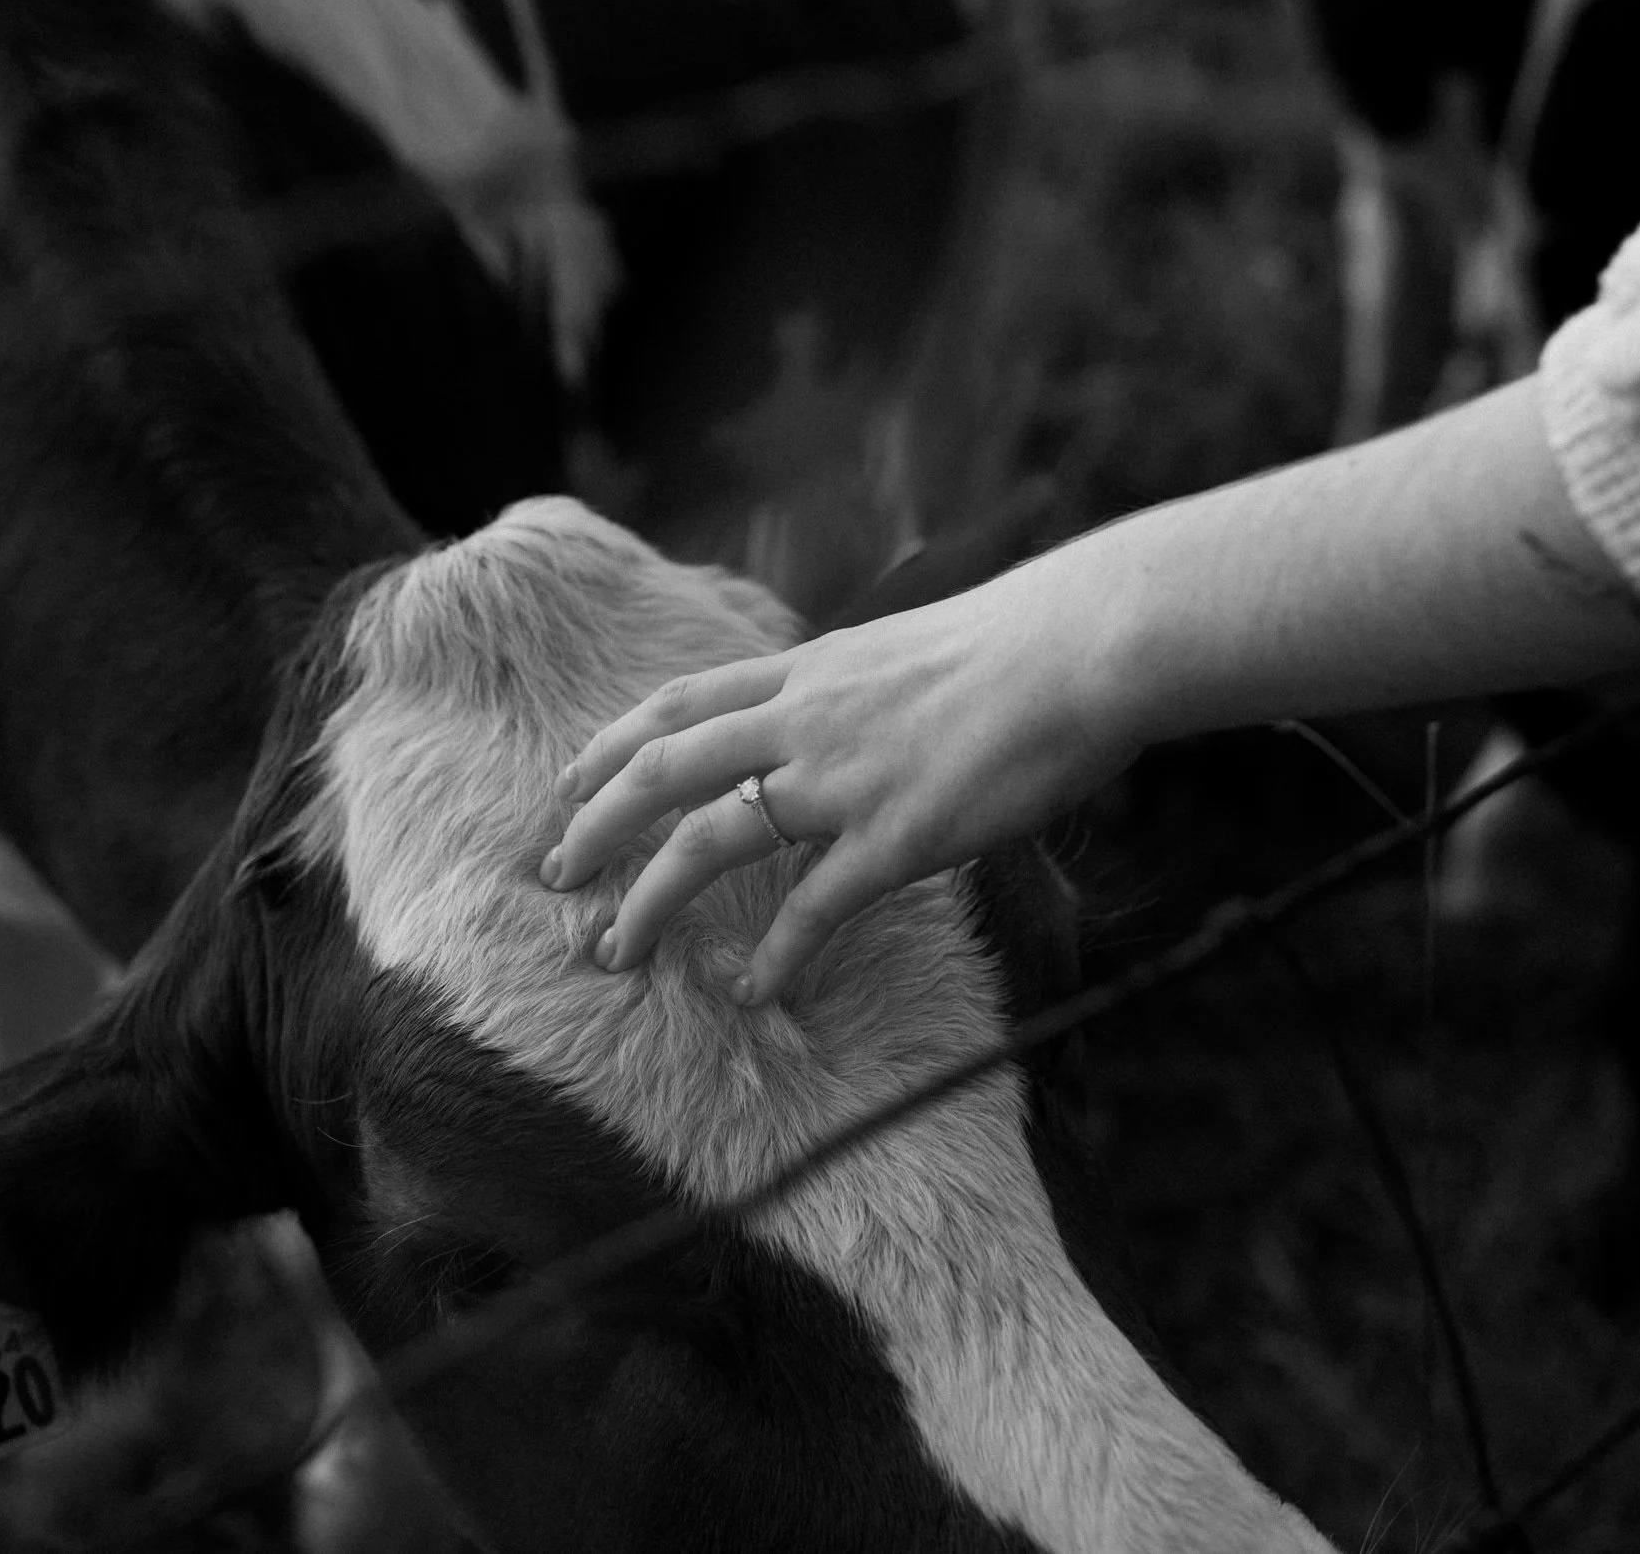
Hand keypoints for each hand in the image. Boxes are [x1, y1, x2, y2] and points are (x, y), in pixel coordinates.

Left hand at [539, 572, 1137, 1004]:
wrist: (1087, 646)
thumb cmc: (1027, 644)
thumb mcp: (914, 647)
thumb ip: (865, 686)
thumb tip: (857, 708)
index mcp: (810, 668)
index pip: (678, 702)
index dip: (610, 745)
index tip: (567, 784)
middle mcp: (806, 718)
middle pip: (661, 770)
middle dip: (593, 827)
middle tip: (552, 877)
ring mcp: (845, 777)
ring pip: (708, 841)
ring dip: (649, 902)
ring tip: (617, 954)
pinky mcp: (897, 835)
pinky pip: (813, 909)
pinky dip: (775, 958)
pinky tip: (752, 994)